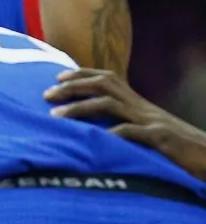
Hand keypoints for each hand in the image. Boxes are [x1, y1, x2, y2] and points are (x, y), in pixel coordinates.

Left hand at [46, 68, 205, 180]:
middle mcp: (143, 108)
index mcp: (139, 105)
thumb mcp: (147, 132)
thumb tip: (94, 127)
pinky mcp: (161, 140)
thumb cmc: (176, 149)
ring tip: (56, 117)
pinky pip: (133, 133)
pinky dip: (112, 134)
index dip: (82, 75)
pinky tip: (93, 139)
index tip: (57, 77)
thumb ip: (125, 124)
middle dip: (73, 87)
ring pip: (111, 105)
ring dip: (80, 108)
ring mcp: (152, 122)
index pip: (108, 79)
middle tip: (46, 94)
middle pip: (105, 85)